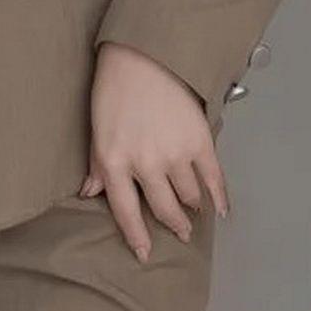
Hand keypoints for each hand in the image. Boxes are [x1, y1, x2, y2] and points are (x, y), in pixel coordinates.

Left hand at [77, 42, 229, 261]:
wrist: (144, 56)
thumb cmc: (114, 88)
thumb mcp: (97, 129)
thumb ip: (96, 165)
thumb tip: (90, 193)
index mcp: (114, 162)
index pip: (126, 212)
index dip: (137, 237)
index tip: (144, 254)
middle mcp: (145, 165)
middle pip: (164, 209)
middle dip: (174, 225)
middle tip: (180, 232)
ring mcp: (175, 154)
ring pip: (189, 196)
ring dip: (192, 205)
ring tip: (194, 207)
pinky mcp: (199, 141)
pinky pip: (213, 178)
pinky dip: (219, 197)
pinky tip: (220, 209)